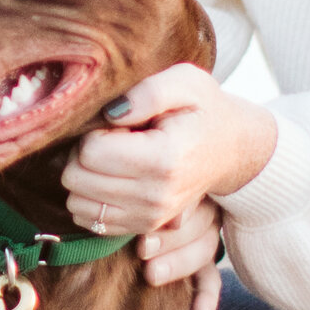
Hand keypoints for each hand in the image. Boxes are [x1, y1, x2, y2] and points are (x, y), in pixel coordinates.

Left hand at [62, 64, 278, 246]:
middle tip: (112, 139)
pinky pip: (89, 220)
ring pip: (77, 202)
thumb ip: (147, 91)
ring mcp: (150, 217)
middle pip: (78, 179)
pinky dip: (90, 198)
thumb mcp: (185, 82)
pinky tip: (112, 178)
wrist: (232, 150)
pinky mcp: (143, 227)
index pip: (90, 152)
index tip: (117, 124)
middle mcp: (156, 197)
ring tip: (113, 158)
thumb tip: (110, 113)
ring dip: (85, 177)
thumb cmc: (203, 110)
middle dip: (83, 154)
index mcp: (164, 159)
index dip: (93, 131)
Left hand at [134, 195, 224, 309]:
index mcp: (184, 186)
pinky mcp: (203, 265)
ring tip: (151, 274)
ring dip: (179, 263)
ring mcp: (203, 237)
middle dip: (170, 239)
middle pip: (200, 224)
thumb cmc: (125, 191)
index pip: (193, 195)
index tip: (156, 222)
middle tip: (143, 248)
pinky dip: (206, 299)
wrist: (120, 212)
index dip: (179, 210)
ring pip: (205, 250)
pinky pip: (211, 281)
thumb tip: (154, 208)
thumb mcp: (137, 188)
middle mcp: (199, 210)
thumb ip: (142, 191)